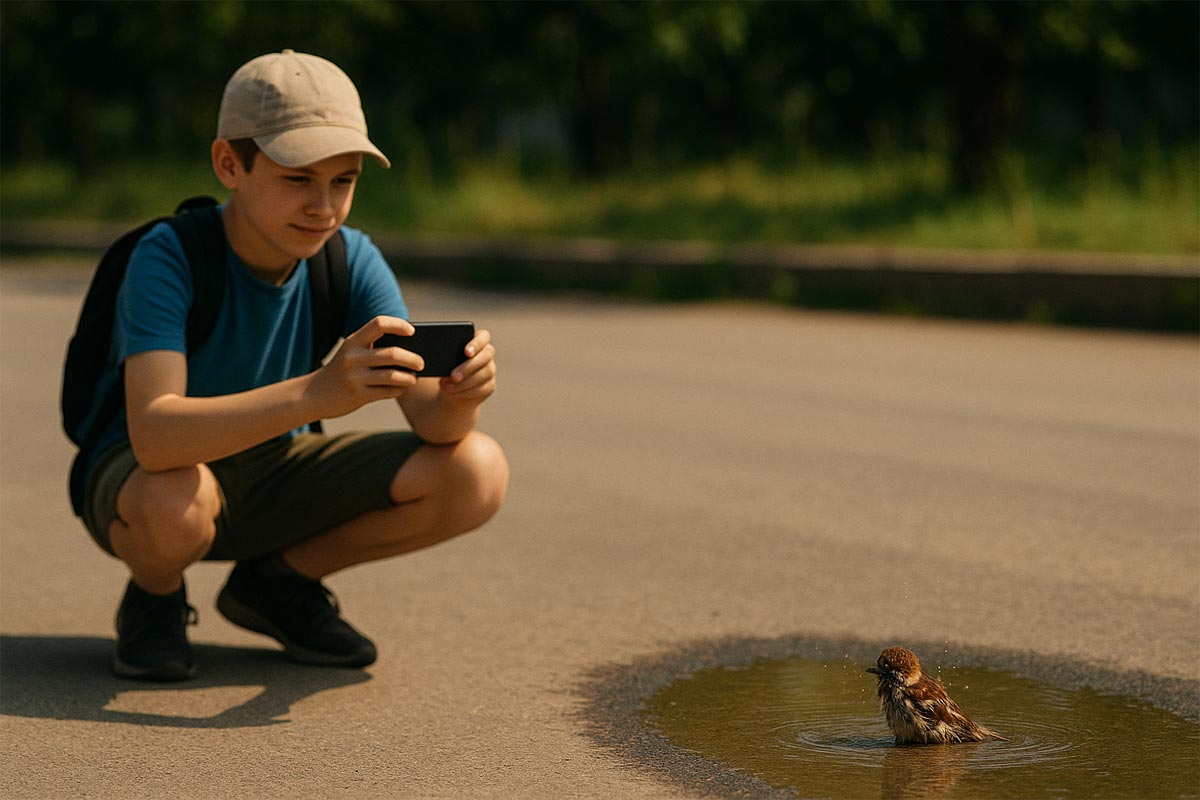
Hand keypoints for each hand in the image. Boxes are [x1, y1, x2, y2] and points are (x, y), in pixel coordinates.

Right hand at [306, 316, 422, 417]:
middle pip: (393, 353)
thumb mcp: (350, 354)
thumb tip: (410, 349)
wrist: (313, 395)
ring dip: (409, 378)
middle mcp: (353, 357)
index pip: (379, 323)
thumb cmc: (341, 371)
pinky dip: (399, 390)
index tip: (412, 331)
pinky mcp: (358, 395)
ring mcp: (355, 377)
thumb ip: (372, 348)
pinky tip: (401, 388)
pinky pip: (387, 392)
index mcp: (353, 341)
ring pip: (393, 376)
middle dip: (412, 358)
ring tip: (413, 378)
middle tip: (421, 363)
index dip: (398, 324)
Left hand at [438, 329, 496, 402]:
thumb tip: (441, 359)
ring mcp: (491, 369)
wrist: (451, 389)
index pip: (483, 337)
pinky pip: (482, 388)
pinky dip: (466, 391)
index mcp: (477, 341)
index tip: (466, 352)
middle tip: (453, 376)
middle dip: (469, 366)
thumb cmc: (446, 368)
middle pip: (485, 356)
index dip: (476, 343)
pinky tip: (454, 392)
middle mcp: (487, 353)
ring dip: (465, 382)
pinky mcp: (490, 385)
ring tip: (448, 386)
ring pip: (484, 374)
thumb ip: (446, 356)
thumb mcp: (444, 360)